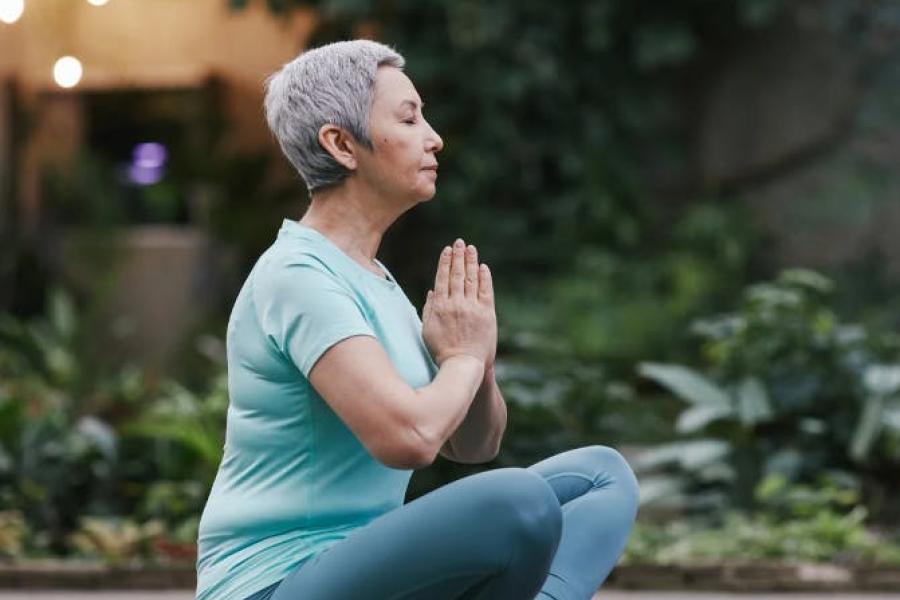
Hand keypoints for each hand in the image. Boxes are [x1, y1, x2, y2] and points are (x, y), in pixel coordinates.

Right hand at [422, 238, 496, 367]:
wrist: (463, 364)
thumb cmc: (442, 350)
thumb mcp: (427, 329)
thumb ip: (429, 308)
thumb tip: (432, 290)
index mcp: (440, 307)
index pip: (442, 278)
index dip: (445, 262)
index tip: (447, 250)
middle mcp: (456, 304)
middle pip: (457, 274)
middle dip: (458, 256)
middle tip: (460, 242)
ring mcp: (472, 308)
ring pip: (471, 279)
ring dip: (471, 262)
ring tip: (471, 248)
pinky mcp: (487, 314)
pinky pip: (486, 291)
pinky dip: (484, 278)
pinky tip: (483, 267)